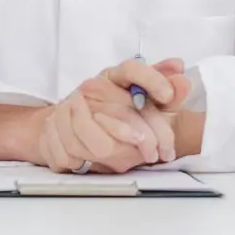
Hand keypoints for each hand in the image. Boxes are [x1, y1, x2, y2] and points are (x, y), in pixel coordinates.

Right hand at [34, 59, 191, 173]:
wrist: (65, 119)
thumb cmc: (110, 109)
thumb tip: (181, 71)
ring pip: (100, 142)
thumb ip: (163, 86)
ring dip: (120, 156)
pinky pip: (77, 154)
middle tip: (162, 152)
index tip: (169, 95)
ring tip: (132, 160)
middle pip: (124, 114)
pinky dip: (89, 164)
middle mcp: (92, 87)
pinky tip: (99, 164)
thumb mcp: (140, 96)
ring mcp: (70, 106)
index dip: (153, 79)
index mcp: (113, 76)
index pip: (133, 69)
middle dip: (149, 138)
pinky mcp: (53, 127)